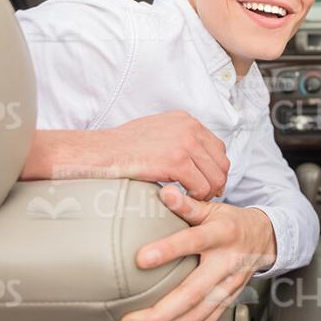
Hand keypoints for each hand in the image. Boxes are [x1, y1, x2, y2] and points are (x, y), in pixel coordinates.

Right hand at [22, 111, 229, 199]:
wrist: (99, 152)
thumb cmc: (122, 147)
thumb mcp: (157, 132)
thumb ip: (178, 138)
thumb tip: (195, 155)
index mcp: (186, 120)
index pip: (217, 147)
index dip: (215, 168)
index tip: (209, 182)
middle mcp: (189, 127)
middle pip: (221, 161)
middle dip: (217, 181)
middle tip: (207, 196)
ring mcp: (184, 143)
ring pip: (214, 175)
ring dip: (208, 192)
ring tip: (195, 201)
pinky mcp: (176, 161)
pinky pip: (201, 185)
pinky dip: (196, 197)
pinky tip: (184, 200)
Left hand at [120, 186, 275, 320]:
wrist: (265, 238)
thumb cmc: (232, 222)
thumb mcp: (214, 208)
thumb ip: (188, 204)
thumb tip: (164, 192)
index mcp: (222, 234)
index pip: (193, 241)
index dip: (168, 250)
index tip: (140, 259)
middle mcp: (226, 263)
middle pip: (193, 293)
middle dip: (159, 312)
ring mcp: (228, 286)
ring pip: (198, 316)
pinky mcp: (228, 301)